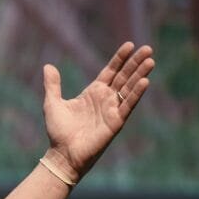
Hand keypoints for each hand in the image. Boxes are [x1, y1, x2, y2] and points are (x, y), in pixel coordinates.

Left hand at [42, 42, 154, 180]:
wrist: (62, 153)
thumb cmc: (58, 131)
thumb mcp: (53, 103)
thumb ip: (53, 85)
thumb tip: (48, 66)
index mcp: (93, 93)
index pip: (110, 71)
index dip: (120, 59)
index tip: (129, 45)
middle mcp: (105, 99)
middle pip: (124, 77)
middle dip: (135, 63)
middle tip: (148, 48)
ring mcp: (112, 110)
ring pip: (129, 88)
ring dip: (140, 75)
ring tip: (150, 61)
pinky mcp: (116, 122)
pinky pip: (128, 105)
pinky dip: (136, 94)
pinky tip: (145, 82)